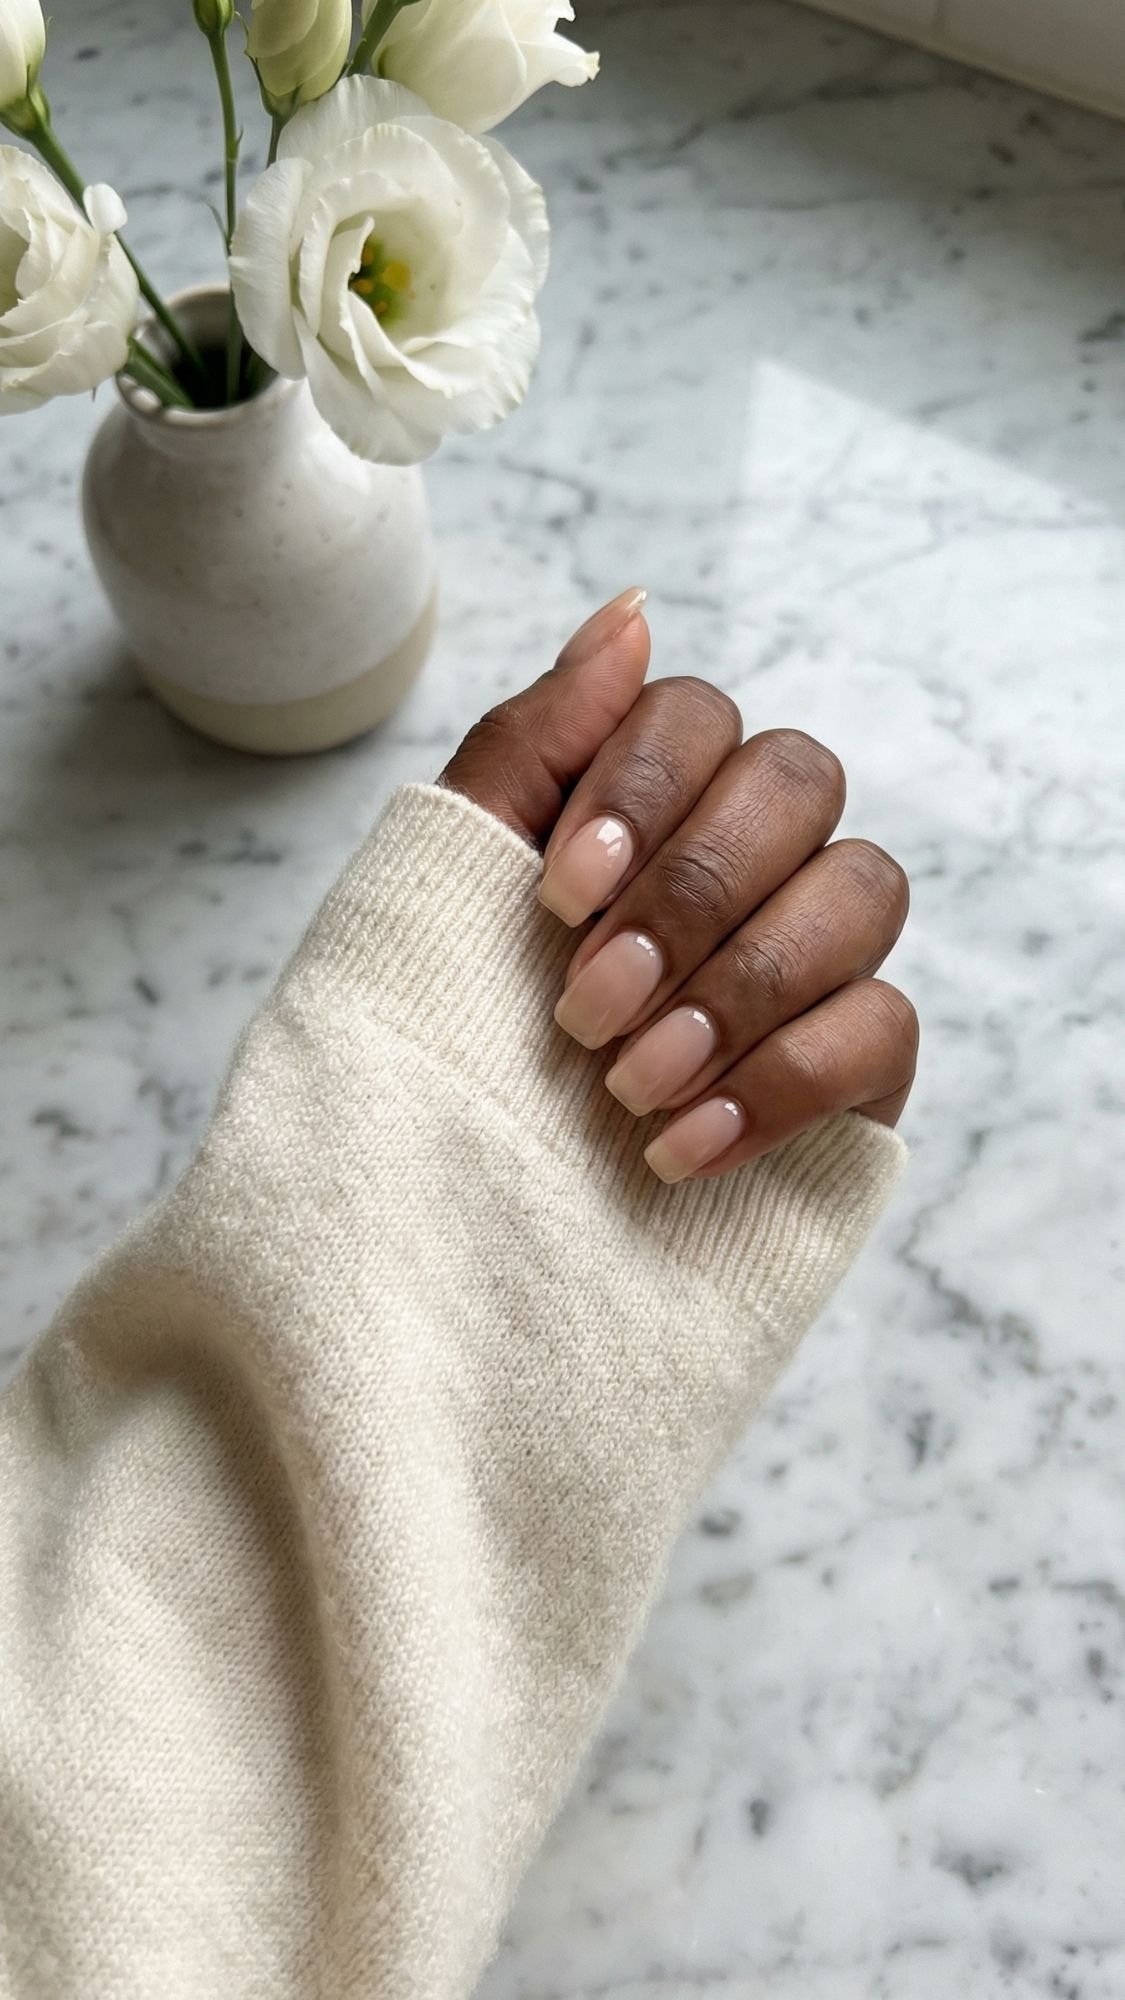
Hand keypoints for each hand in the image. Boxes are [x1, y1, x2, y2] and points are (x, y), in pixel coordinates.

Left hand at [441, 590, 916, 1182]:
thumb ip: (537, 743)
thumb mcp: (454, 885)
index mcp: (653, 800)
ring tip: (625, 1087)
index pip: (699, 716)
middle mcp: (752, 857)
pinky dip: (780, 1080)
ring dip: (736, 988)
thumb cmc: (448, 1043)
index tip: (554, 895)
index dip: (638, 792)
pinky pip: (885, 1024)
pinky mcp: (859, 1066)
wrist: (447, 1228)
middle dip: (686, 895)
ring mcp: (817, 957)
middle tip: (584, 1005)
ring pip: (862, 888)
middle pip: (796, 782)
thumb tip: (631, 612)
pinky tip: (679, 1145)